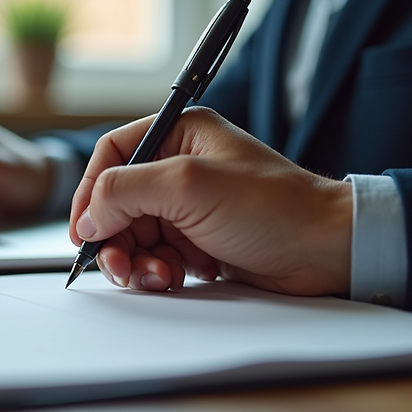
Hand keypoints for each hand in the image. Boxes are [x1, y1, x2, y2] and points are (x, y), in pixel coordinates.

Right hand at [70, 107, 352, 296]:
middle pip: (117, 203)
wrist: (328, 252)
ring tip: (160, 275)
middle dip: (115, 238)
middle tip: (120, 266)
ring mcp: (189, 206)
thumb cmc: (274, 207)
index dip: (90, 193)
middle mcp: (180, 167)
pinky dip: (160, 271)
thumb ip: (124, 191)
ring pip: (134, 235)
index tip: (84, 230)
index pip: (111, 156)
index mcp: (179, 135)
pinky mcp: (198, 239)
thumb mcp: (188, 186)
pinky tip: (183, 276)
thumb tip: (87, 217)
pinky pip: (156, 256)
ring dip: (138, 260)